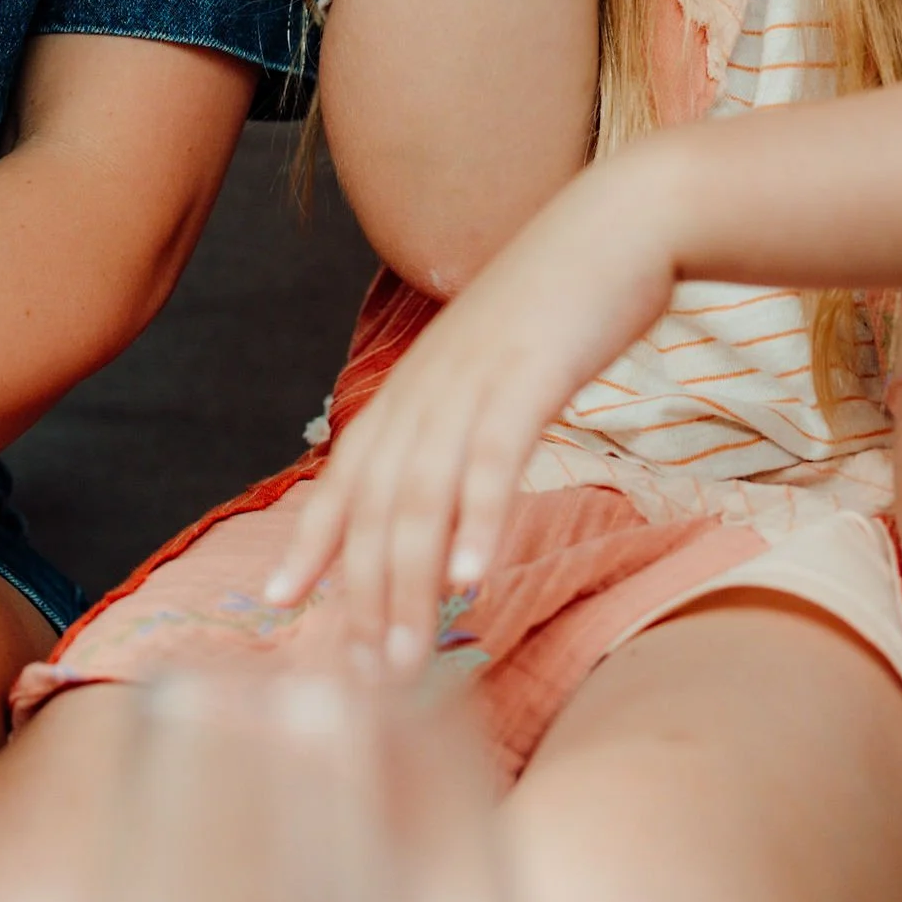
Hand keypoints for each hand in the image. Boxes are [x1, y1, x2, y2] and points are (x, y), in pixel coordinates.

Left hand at [263, 155, 682, 666]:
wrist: (622, 224)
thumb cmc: (564, 305)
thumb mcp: (497, 366)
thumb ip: (464, 420)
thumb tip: (450, 488)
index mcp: (415, 388)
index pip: (347, 477)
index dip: (312, 541)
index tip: (280, 603)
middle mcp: (427, 388)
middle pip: (377, 507)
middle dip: (365, 597)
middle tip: (366, 677)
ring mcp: (473, 380)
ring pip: (422, 496)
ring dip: (411, 585)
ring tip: (405, 656)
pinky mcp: (529, 375)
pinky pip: (493, 459)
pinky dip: (478, 522)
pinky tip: (473, 580)